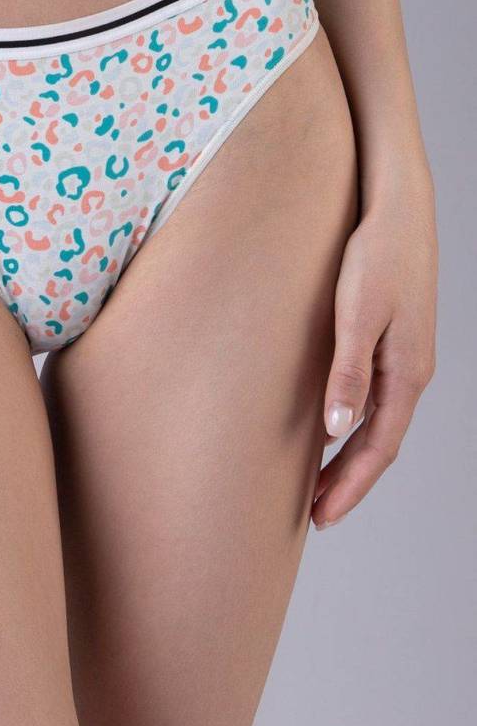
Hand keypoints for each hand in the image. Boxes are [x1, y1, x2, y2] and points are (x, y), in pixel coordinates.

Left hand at [313, 178, 437, 528]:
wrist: (398, 207)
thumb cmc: (376, 255)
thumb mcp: (356, 314)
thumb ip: (347, 372)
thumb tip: (335, 430)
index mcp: (407, 373)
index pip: (378, 449)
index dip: (350, 487)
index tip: (322, 518)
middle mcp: (411, 372)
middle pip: (379, 444)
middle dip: (348, 483)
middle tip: (314, 515)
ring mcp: (405, 358)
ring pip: (378, 423)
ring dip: (349, 457)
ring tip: (316, 484)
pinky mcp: (392, 341)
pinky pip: (375, 399)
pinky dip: (353, 425)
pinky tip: (329, 428)